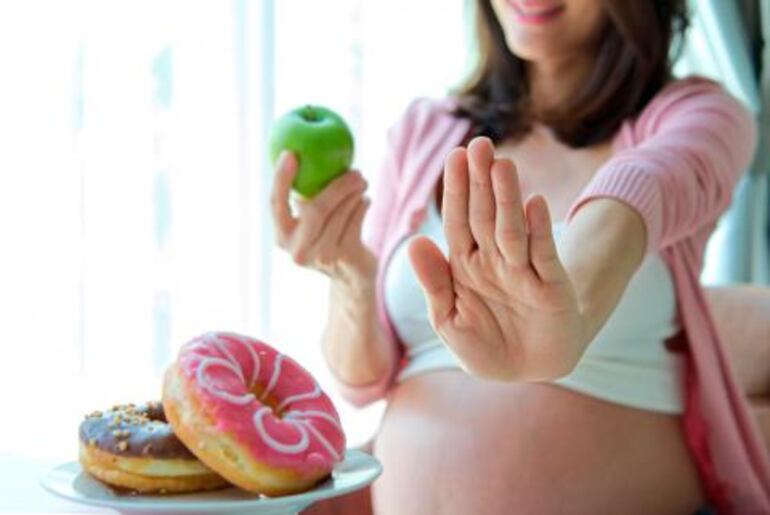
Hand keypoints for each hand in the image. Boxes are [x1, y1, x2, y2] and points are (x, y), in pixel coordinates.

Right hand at [271, 151, 375, 285]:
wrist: (352, 275)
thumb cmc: (329, 234)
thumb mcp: (311, 219)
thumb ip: (306, 194)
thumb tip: (304, 149)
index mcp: (282, 236)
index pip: (275, 204)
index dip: (281, 178)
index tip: (290, 153)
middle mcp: (298, 250)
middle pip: (315, 209)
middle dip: (337, 185)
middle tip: (354, 170)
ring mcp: (322, 257)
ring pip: (340, 213)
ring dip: (354, 193)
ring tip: (361, 183)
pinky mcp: (345, 259)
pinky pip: (355, 222)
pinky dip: (362, 207)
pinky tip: (365, 200)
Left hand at [408, 137, 586, 380]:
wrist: (529, 370)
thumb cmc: (485, 344)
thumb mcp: (449, 319)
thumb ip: (434, 282)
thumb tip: (415, 241)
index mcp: (466, 264)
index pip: (458, 220)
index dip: (456, 190)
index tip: (453, 156)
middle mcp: (494, 260)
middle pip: (485, 215)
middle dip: (481, 181)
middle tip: (479, 144)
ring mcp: (524, 270)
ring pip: (512, 228)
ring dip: (507, 198)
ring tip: (502, 165)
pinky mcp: (551, 286)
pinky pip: (542, 255)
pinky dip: (539, 231)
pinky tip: (535, 203)